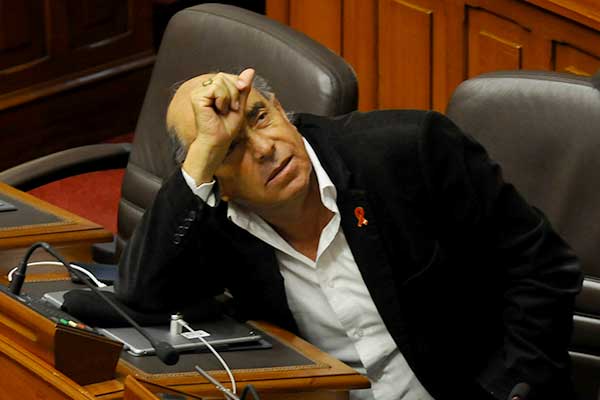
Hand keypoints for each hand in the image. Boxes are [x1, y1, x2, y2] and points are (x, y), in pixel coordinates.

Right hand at [183, 68, 254, 183]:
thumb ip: (243, 87)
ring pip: (221, 80)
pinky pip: (215, 87)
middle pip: (224, 76)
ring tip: (225, 110)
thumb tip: (250, 70)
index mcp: (213, 90)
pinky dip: (223, 99)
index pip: (227, 76)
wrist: (219, 141)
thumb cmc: (227, 127)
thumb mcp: (240, 104)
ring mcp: (199, 92)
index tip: (239, 102)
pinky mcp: (196, 96)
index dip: (238, 84)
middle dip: (234, 92)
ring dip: (229, 97)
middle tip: (232, 108)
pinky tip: (218, 110)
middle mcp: (204, 89)